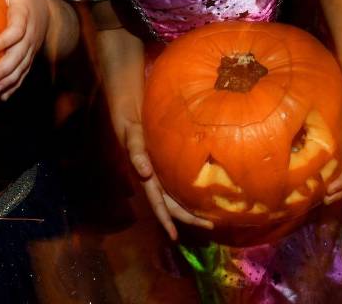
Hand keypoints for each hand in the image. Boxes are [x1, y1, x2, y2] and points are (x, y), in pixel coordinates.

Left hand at [0, 0, 46, 99]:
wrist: (47, 11)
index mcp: (23, 16)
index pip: (16, 30)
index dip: (4, 40)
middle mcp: (30, 35)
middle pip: (20, 55)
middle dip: (4, 69)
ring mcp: (31, 49)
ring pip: (22, 68)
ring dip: (7, 81)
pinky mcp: (30, 58)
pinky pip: (24, 74)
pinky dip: (14, 87)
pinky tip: (2, 97)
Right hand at [124, 121, 212, 239]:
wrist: (130, 104)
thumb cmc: (130, 119)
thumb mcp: (131, 133)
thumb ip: (136, 150)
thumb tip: (144, 171)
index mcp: (145, 174)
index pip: (156, 202)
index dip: (165, 220)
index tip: (174, 237)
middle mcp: (154, 176)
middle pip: (172, 204)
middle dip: (189, 217)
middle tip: (211, 225)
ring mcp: (161, 170)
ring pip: (178, 194)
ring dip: (193, 206)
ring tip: (212, 214)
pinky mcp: (168, 161)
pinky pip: (181, 179)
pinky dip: (192, 188)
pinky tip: (205, 190)